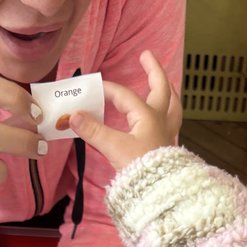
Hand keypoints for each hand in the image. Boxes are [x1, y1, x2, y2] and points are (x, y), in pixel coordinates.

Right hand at [69, 50, 181, 172]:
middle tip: (145, 55)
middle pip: (161, 88)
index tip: (92, 89)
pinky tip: (165, 116)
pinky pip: (173, 122)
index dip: (107, 90)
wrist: (159, 192)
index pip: (124, 95)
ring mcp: (167, 133)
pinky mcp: (168, 147)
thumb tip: (74, 115)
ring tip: (165, 81)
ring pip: (173, 104)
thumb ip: (93, 130)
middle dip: (153, 70)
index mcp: (147, 115)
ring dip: (168, 90)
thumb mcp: (112, 148)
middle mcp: (160, 120)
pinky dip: (169, 113)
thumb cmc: (139, 168)